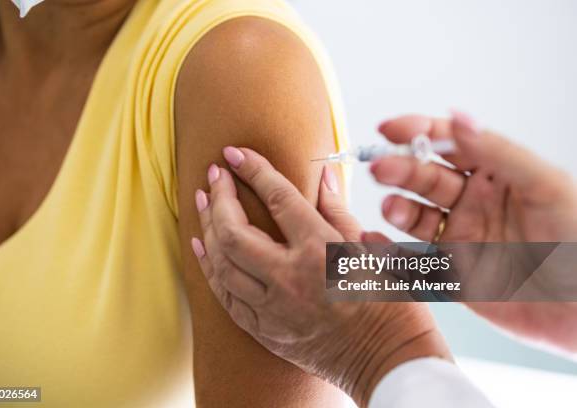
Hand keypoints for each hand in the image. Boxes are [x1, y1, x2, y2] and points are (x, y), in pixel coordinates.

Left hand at [191, 148, 450, 406]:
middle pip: (235, 232)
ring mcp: (274, 310)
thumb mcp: (370, 248)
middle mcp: (291, 280)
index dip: (254, 170)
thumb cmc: (390, 302)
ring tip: (201, 201)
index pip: (278, 199)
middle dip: (219, 196)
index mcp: (321, 253)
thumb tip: (321, 176)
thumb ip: (338, 211)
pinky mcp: (267, 332)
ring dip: (207, 228)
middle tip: (214, 174)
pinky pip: (226, 298)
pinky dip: (211, 269)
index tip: (236, 152)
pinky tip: (203, 246)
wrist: (389, 360)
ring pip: (223, 265)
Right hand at [372, 111, 576, 350]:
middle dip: (400, 169)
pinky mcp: (452, 273)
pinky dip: (388, 252)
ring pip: (416, 216)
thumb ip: (497, 152)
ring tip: (392, 206)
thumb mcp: (544, 185)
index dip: (418, 132)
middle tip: (380, 168)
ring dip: (397, 208)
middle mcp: (472, 201)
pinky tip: (372, 239)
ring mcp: (460, 236)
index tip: (390, 129)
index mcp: (494, 173)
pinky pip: (413, 260)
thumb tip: (458, 118)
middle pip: (425, 178)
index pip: (449, 143)